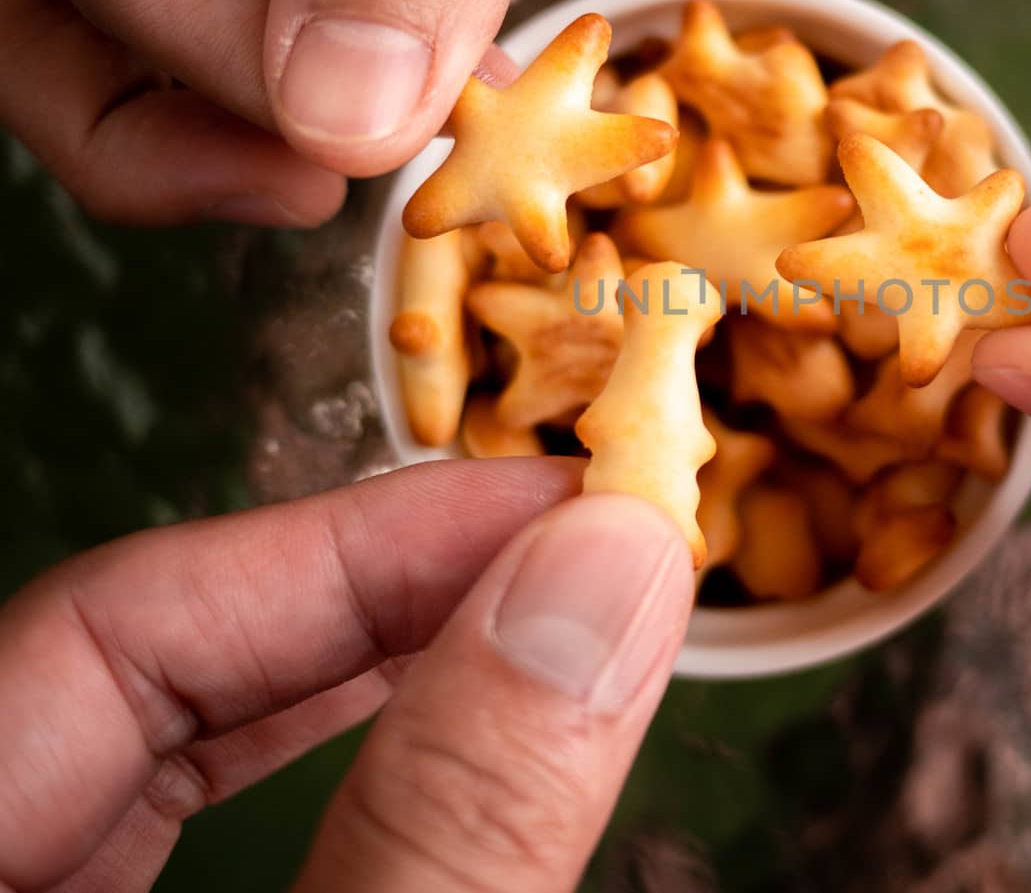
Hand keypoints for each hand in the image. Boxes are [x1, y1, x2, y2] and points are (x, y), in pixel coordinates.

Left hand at [0, 463, 691, 891]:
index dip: (362, 541)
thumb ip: (447, 821)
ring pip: (180, 753)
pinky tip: (456, 740)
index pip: (114, 622)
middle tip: (586, 557)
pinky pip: (195, 832)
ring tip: (554, 625)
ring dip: (388, 677)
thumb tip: (604, 576)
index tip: (562, 510)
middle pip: (151, 670)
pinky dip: (353, 775)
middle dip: (394, 598)